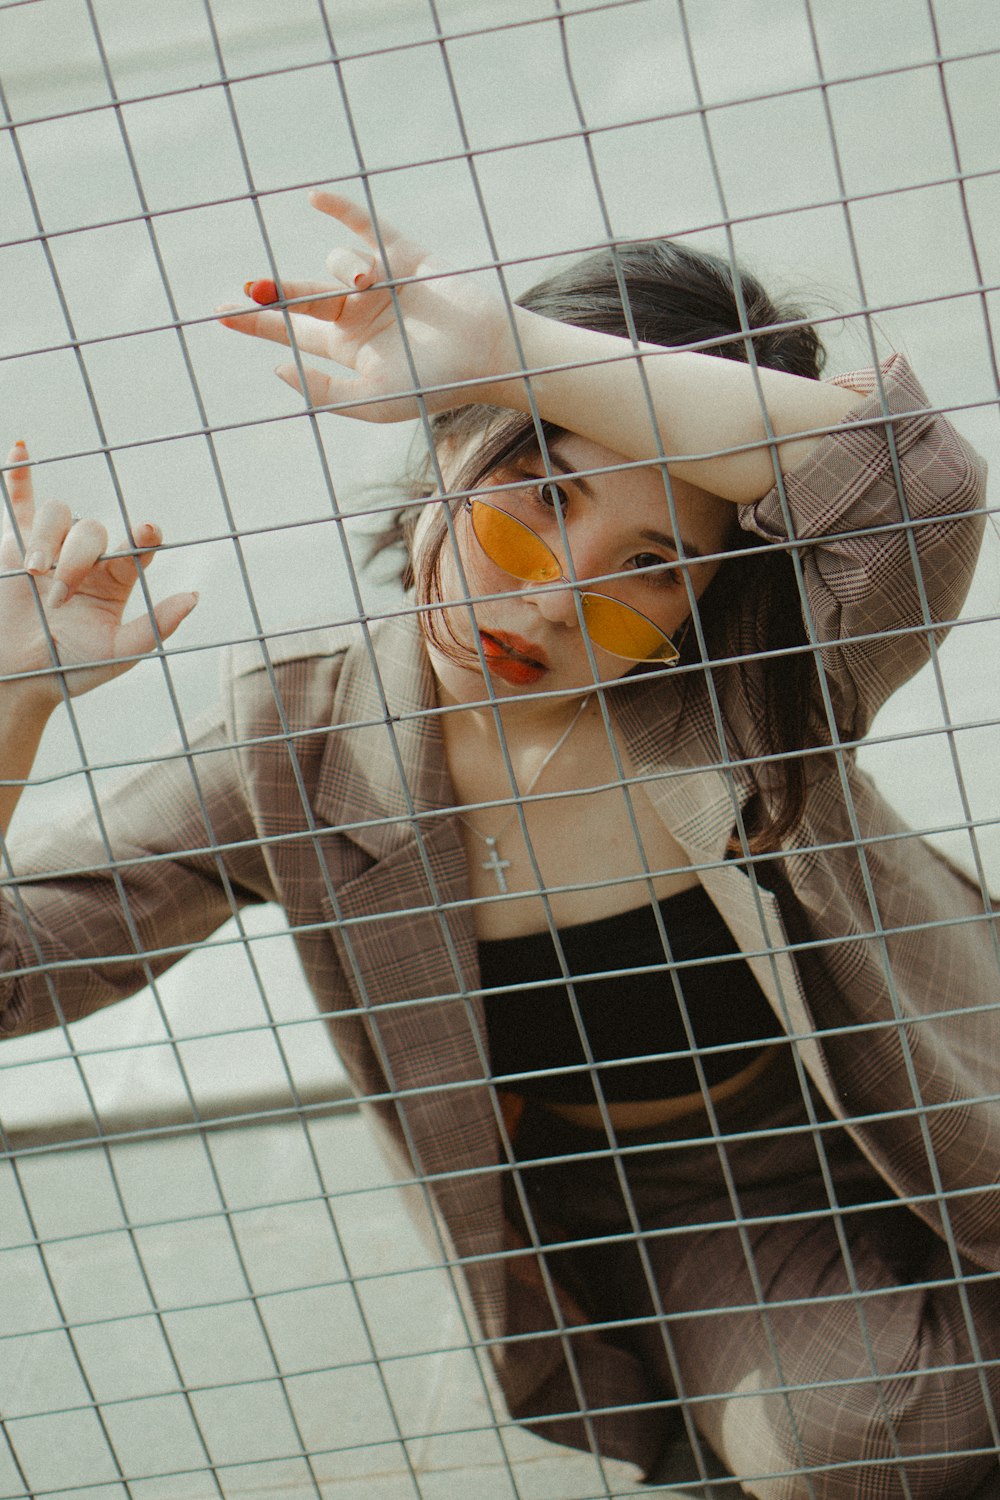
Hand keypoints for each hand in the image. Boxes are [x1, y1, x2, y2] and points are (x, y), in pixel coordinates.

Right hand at [0, 442, 197, 712]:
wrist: (14, 676)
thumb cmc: (69, 668)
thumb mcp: (118, 654)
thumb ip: (155, 627)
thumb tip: (194, 596)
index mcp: (117, 579)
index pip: (138, 545)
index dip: (145, 534)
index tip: (147, 531)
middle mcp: (88, 557)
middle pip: (91, 530)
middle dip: (75, 561)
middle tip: (58, 599)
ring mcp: (52, 546)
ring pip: (57, 513)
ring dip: (46, 538)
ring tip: (33, 573)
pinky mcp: (15, 543)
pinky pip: (20, 501)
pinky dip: (20, 475)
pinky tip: (23, 448)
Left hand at [217, 192, 514, 421]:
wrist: (487, 353)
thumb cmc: (434, 385)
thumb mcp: (373, 401)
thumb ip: (324, 392)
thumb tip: (277, 366)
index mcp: (349, 350)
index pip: (293, 336)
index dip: (258, 326)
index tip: (221, 315)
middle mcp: (359, 315)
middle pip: (301, 298)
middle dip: (272, 296)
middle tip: (245, 291)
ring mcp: (380, 283)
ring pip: (337, 266)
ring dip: (345, 272)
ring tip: (371, 284)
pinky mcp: (403, 255)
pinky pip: (366, 225)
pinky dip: (341, 210)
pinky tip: (313, 198)